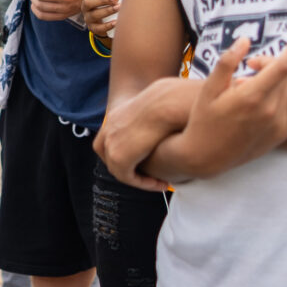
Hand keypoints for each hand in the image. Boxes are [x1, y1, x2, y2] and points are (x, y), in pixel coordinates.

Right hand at [79, 0, 119, 39]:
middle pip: (88, 3)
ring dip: (107, 10)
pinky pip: (99, 28)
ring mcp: (88, 18)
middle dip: (102, 0)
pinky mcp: (93, 28)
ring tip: (118, 7)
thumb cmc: (107, 4)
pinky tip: (116, 22)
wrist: (103, 22)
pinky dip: (108, 25)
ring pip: (94, 15)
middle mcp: (85, 7)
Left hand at [96, 76, 199, 190]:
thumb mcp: (161, 107)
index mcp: (116, 116)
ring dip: (140, 178)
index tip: (153, 160)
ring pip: (119, 169)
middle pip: (110, 156)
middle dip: (130, 168)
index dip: (130, 153)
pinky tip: (162, 183)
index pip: (112, 140)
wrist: (166, 104)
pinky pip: (127, 177)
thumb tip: (177, 117)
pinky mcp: (119, 157)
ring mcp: (111, 143)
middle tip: (152, 176)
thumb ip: (160, 117)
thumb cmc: (172, 103)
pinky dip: (144, 183)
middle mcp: (109, 129)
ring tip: (161, 182)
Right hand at [170, 29, 286, 179]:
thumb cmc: (203, 120)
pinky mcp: (282, 132)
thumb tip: (245, 40)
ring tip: (256, 78)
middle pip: (284, 73)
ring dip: (279, 74)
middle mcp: (270, 111)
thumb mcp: (208, 90)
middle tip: (249, 65)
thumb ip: (227, 63)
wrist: (206, 156)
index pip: (282, 65)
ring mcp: (279, 123)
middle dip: (269, 62)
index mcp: (251, 97)